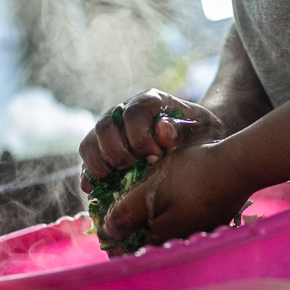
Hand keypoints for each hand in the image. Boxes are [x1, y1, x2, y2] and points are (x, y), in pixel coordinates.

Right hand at [80, 89, 226, 191]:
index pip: (132, 113)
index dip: (138, 136)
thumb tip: (161, 130)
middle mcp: (124, 111)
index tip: (154, 156)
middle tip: (131, 168)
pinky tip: (92, 188)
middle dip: (115, 151)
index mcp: (149, 101)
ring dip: (97, 162)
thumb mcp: (201, 129)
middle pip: (104, 126)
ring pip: (89, 141)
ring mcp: (112, 130)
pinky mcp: (104, 150)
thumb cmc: (199, 134)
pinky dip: (88, 174)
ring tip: (110, 178)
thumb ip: (182, 129)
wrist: (197, 140)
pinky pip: (88, 159)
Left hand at [98, 140, 255, 249]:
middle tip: (119, 218)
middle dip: (132, 234)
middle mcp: (181, 243)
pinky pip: (183, 226)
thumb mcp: (153, 188)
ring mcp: (198, 235)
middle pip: (148, 244)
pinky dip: (170, 218)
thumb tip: (108, 231)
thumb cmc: (193, 173)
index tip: (105, 231)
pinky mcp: (210, 223)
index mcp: (163, 238)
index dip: (115, 241)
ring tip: (140, 209)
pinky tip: (168, 204)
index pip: (131, 251)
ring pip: (165, 235)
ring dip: (151, 226)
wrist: (238, 165)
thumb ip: (128, 212)